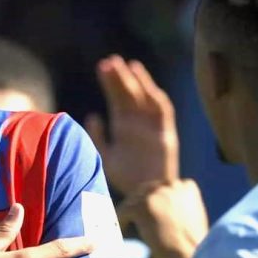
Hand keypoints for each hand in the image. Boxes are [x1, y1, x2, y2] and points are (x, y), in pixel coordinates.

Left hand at [85, 55, 178, 195]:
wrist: (145, 196)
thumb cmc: (125, 178)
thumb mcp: (104, 156)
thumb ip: (97, 137)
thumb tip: (92, 115)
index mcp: (123, 127)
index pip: (117, 98)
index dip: (111, 83)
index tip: (102, 67)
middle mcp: (138, 124)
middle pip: (129, 94)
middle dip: (121, 78)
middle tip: (110, 61)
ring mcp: (152, 127)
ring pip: (145, 98)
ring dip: (138, 82)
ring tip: (126, 66)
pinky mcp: (166, 134)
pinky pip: (163, 111)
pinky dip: (155, 97)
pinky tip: (146, 85)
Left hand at [117, 180, 207, 257]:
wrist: (193, 255)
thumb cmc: (195, 246)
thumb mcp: (192, 218)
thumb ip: (177, 208)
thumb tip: (160, 211)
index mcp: (186, 186)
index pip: (161, 189)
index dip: (152, 201)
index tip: (148, 213)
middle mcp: (170, 185)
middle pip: (144, 191)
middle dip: (139, 205)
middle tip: (133, 219)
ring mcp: (155, 194)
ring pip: (132, 201)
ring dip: (129, 214)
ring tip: (125, 226)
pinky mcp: (141, 207)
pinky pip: (123, 212)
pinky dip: (121, 222)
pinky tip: (122, 232)